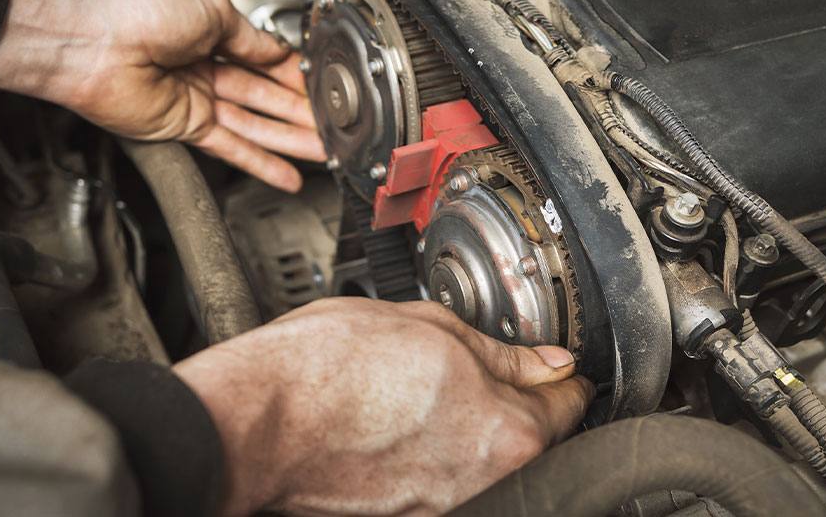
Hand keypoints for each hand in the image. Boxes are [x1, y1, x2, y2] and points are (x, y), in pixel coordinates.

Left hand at [0, 0, 323, 191]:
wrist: (93, 43)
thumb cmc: (136, 12)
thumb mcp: (210, 9)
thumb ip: (249, 38)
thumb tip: (277, 51)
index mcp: (209, 32)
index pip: (264, 59)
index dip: (294, 74)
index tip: (322, 86)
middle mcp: (204, 67)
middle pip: (264, 97)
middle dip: (301, 112)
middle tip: (333, 125)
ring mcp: (196, 100)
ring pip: (254, 126)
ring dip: (290, 141)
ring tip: (324, 152)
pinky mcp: (185, 128)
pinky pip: (231, 149)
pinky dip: (260, 164)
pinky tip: (286, 175)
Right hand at [173, 298, 594, 515]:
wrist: (256, 421)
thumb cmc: (325, 370)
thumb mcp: (427, 328)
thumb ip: (500, 350)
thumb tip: (544, 361)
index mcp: (504, 430)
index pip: (569, 404)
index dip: (559, 376)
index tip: (549, 366)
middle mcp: (483, 480)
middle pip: (525, 437)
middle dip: (508, 401)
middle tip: (465, 365)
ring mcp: (442, 506)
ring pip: (476, 459)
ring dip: (462, 428)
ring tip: (414, 391)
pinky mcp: (404, 516)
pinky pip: (436, 481)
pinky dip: (425, 454)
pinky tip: (390, 422)